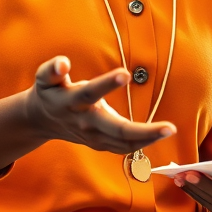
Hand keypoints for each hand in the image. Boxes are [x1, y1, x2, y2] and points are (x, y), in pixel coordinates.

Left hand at [0, 56, 175, 175]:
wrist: (40, 115)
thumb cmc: (77, 117)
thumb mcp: (95, 130)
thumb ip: (119, 133)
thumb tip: (116, 111)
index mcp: (100, 126)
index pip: (125, 134)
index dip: (147, 135)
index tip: (171, 129)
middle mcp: (85, 116)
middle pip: (114, 125)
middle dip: (140, 128)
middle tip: (167, 126)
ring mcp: (66, 101)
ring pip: (87, 95)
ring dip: (105, 86)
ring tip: (123, 74)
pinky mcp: (46, 82)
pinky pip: (48, 75)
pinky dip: (54, 69)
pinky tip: (63, 63)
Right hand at [26, 56, 175, 153]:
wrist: (41, 120)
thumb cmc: (50, 92)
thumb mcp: (44, 77)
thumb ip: (52, 69)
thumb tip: (63, 63)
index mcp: (72, 102)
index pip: (90, 93)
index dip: (106, 84)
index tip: (125, 74)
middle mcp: (85, 122)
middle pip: (116, 129)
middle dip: (143, 130)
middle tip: (170, 127)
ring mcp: (93, 137)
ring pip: (123, 143)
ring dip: (148, 139)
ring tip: (170, 130)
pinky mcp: (99, 144)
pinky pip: (123, 148)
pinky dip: (142, 144)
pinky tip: (159, 135)